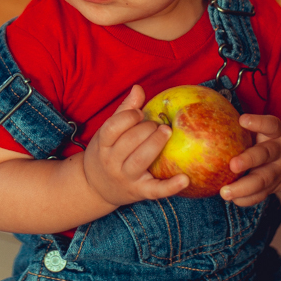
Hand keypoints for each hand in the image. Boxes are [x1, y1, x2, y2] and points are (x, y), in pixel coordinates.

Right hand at [83, 85, 188, 206]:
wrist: (95, 188)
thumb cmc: (106, 153)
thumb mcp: (108, 133)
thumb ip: (124, 111)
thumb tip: (138, 88)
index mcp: (103, 144)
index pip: (112, 128)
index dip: (128, 117)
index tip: (141, 113)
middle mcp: (112, 162)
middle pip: (129, 143)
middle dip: (146, 129)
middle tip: (159, 124)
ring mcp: (125, 178)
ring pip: (140, 161)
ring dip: (156, 144)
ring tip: (167, 131)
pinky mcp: (139, 192)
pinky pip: (155, 190)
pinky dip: (170, 186)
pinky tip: (185, 179)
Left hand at [220, 114, 280, 205]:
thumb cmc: (273, 140)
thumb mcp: (269, 129)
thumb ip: (249, 127)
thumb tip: (211, 118)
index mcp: (277, 133)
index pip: (270, 124)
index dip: (258, 122)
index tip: (242, 120)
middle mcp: (279, 151)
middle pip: (265, 154)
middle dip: (249, 160)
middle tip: (232, 165)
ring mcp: (278, 170)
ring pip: (263, 180)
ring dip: (244, 187)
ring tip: (225, 192)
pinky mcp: (275, 186)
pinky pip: (261, 195)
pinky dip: (247, 199)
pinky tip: (233, 199)